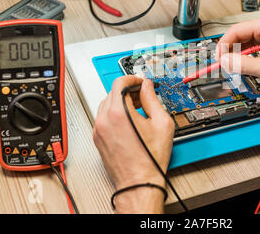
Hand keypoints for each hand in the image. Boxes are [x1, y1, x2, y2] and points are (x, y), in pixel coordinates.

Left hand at [93, 76, 174, 212]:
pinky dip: (114, 114)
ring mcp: (99, 130)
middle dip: (128, 91)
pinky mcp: (98, 138)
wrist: (139, 182)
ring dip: (120, 102)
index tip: (140, 81)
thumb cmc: (149, 159)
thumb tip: (147, 87)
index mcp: (118, 113)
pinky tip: (129, 121)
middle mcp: (104, 120)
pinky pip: (103, 118)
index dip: (132, 78)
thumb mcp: (161, 123)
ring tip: (137, 109)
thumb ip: (152, 99)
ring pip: (106, 105)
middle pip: (112, 93)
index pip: (119, 83)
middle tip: (143, 95)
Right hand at [216, 15, 259, 85]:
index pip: (236, 31)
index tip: (218, 58)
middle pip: (238, 35)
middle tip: (223, 64)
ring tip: (233, 67)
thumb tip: (225, 61)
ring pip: (243, 42)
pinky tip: (243, 65)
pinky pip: (250, 46)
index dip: (224, 46)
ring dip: (237, 55)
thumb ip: (242, 65)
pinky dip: (244, 56)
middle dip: (229, 51)